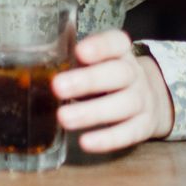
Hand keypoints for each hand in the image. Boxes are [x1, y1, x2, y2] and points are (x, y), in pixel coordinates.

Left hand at [53, 30, 174, 153]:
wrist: (151, 99)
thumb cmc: (106, 75)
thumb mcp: (94, 61)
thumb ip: (71, 57)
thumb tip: (34, 57)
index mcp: (120, 53)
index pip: (116, 42)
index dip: (100, 46)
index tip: (80, 52)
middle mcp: (135, 74)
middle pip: (118, 74)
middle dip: (88, 81)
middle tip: (58, 87)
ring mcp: (142, 100)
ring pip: (124, 104)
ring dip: (92, 113)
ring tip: (63, 118)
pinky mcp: (144, 126)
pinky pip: (129, 133)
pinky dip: (108, 139)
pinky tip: (85, 143)